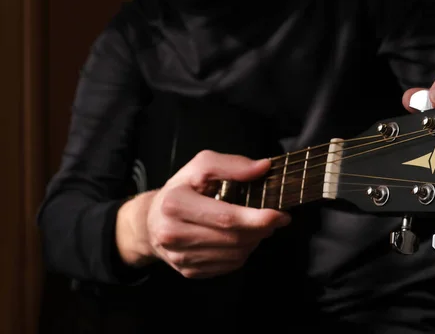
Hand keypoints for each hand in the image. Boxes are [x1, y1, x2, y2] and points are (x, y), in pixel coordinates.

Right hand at [116, 150, 289, 278]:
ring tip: (258, 226)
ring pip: (234, 255)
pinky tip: (242, 238)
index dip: (257, 218)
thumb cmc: (181, 189)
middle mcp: (174, 234)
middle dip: (262, 229)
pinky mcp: (189, 272)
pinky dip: (243, 252)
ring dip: (255, 241)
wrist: (151, 220)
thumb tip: (263, 167)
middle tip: (277, 218)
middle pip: (233, 238)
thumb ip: (231, 165)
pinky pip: (228, 266)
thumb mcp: (200, 166)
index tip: (280, 213)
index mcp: (175, 204)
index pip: (226, 217)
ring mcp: (181, 257)